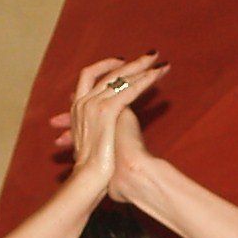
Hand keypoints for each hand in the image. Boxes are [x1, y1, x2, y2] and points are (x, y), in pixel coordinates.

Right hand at [49, 54, 165, 199]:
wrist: (89, 181)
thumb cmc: (93, 171)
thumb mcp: (92, 147)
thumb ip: (97, 134)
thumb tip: (108, 137)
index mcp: (77, 109)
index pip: (89, 77)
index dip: (106, 67)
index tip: (122, 64)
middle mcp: (83, 103)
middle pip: (107, 72)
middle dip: (130, 63)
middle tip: (149, 55)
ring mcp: (93, 105)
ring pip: (120, 78)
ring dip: (142, 68)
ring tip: (159, 62)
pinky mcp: (107, 111)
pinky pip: (130, 89)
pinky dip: (145, 80)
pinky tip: (158, 74)